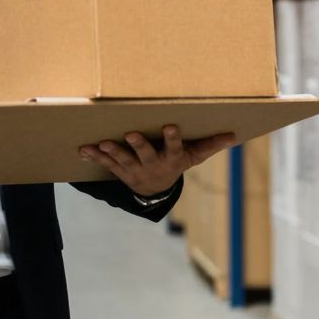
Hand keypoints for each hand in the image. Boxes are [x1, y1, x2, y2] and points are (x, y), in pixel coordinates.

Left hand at [79, 126, 236, 197]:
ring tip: (103, 143)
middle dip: (139, 145)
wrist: (155, 192)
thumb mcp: (194, 157)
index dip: (172, 138)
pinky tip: (84, 149)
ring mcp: (135, 169)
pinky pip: (106, 164)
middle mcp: (153, 165)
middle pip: (146, 154)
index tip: (169, 125)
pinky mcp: (120, 171)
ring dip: (112, 152)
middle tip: (131, 134)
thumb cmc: (176, 164)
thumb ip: (211, 145)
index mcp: (172, 158)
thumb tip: (234, 135)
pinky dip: (95, 156)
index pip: (175, 147)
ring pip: (123, 160)